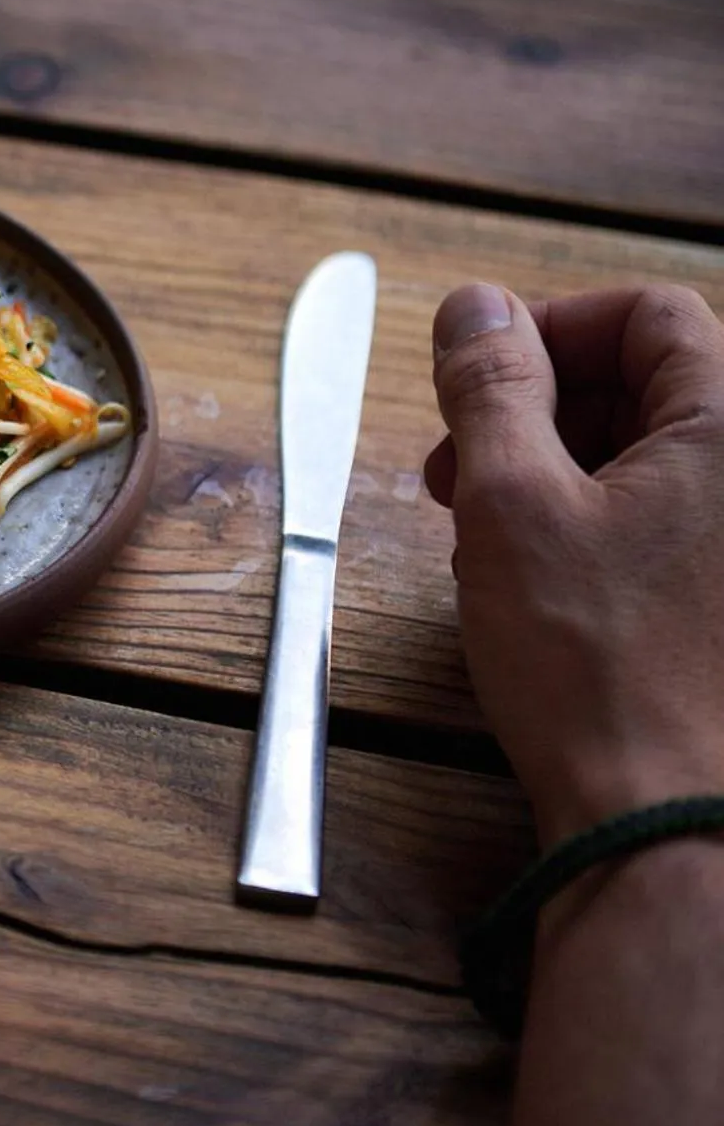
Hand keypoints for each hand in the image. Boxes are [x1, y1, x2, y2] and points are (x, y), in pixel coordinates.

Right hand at [426, 283, 723, 841]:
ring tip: (481, 530)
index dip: (548, 329)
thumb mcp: (511, 503)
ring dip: (557, 470)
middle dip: (540, 408)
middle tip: (455, 465)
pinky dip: (595, 525)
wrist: (668, 819)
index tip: (472, 379)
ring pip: (654, 457)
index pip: (650, 315)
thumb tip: (474, 306)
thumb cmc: (597, 664)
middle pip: (654, 383)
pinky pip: (670, 523)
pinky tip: (533, 577)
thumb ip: (491, 387)